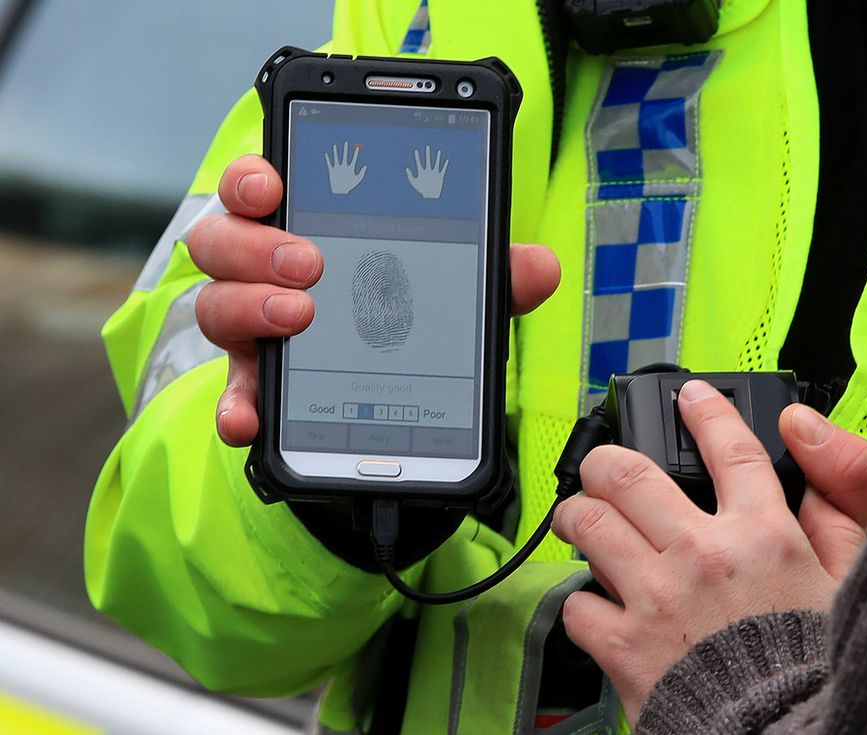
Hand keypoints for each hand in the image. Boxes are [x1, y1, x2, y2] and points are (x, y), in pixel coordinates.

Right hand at [187, 154, 560, 445]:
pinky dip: (235, 405)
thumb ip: (491, 271)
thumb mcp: (453, 284)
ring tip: (299, 318)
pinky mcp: (257, 383)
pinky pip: (233, 392)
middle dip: (258, 245)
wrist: (388, 383)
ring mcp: (252, 326)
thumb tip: (541, 267)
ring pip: (216, 305)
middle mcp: (260, 270)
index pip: (256, 185)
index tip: (271, 183)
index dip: (251, 177)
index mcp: (301, 224)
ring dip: (250, 307)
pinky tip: (249, 420)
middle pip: (222, 240)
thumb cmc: (407, 305)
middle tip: (309, 263)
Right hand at [324, 141, 366, 194]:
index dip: (356, 153)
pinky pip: (329, 163)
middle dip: (345, 149)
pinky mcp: (332, 171)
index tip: (357, 148)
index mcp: (351, 168)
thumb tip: (365, 166)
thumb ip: (362, 173)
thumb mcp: (357, 179)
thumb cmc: (350, 186)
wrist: (341, 191)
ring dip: (335, 152)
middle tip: (346, 142)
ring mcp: (338, 168)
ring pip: (336, 158)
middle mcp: (344, 167)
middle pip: (345, 156)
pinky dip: (327, 158)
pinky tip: (326, 154)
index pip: (354, 159)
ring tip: (335, 145)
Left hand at [405, 145, 448, 198]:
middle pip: (428, 160)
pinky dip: (445, 165)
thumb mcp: (414, 182)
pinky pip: (443, 169)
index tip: (415, 151)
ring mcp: (434, 173)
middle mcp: (428, 171)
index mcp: (421, 172)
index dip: (417, 156)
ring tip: (438, 151)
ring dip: (437, 157)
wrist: (430, 195)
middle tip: (427, 147)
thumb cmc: (421, 190)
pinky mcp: (439, 176)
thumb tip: (406, 168)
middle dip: (427, 153)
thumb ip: (410, 176)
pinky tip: (447, 160)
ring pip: (436, 163)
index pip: (419, 162)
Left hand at [551, 381, 866, 721]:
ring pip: (588, 524)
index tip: (690, 397)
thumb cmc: (818, 671)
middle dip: (606, 462)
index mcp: (765, 535)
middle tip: (604, 469)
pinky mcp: (624, 647)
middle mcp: (704, 556)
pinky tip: (598, 602)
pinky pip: (577, 603)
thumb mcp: (856, 582)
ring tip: (582, 520)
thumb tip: (812, 451)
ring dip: (578, 515)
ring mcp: (657, 599)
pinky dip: (582, 599)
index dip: (705, 413)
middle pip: (628, 474)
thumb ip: (840, 512)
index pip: (729, 448)